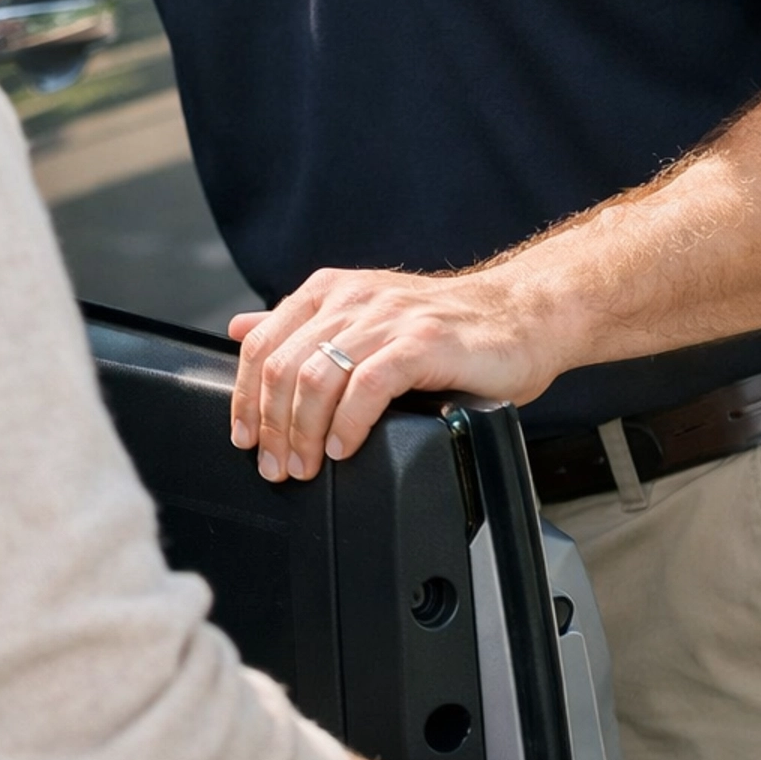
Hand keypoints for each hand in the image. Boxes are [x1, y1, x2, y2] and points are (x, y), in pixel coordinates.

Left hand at [229, 261, 566, 480]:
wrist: (520, 316)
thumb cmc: (445, 329)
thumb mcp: (364, 319)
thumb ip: (303, 326)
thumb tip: (240, 327)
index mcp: (330, 292)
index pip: (263, 343)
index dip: (244, 397)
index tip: (244, 439)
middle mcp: (353, 298)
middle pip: (284, 365)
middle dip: (272, 425)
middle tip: (278, 467)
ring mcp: (388, 318)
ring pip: (318, 376)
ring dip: (303, 432)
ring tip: (308, 466)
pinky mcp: (423, 342)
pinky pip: (368, 385)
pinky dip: (348, 423)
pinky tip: (345, 448)